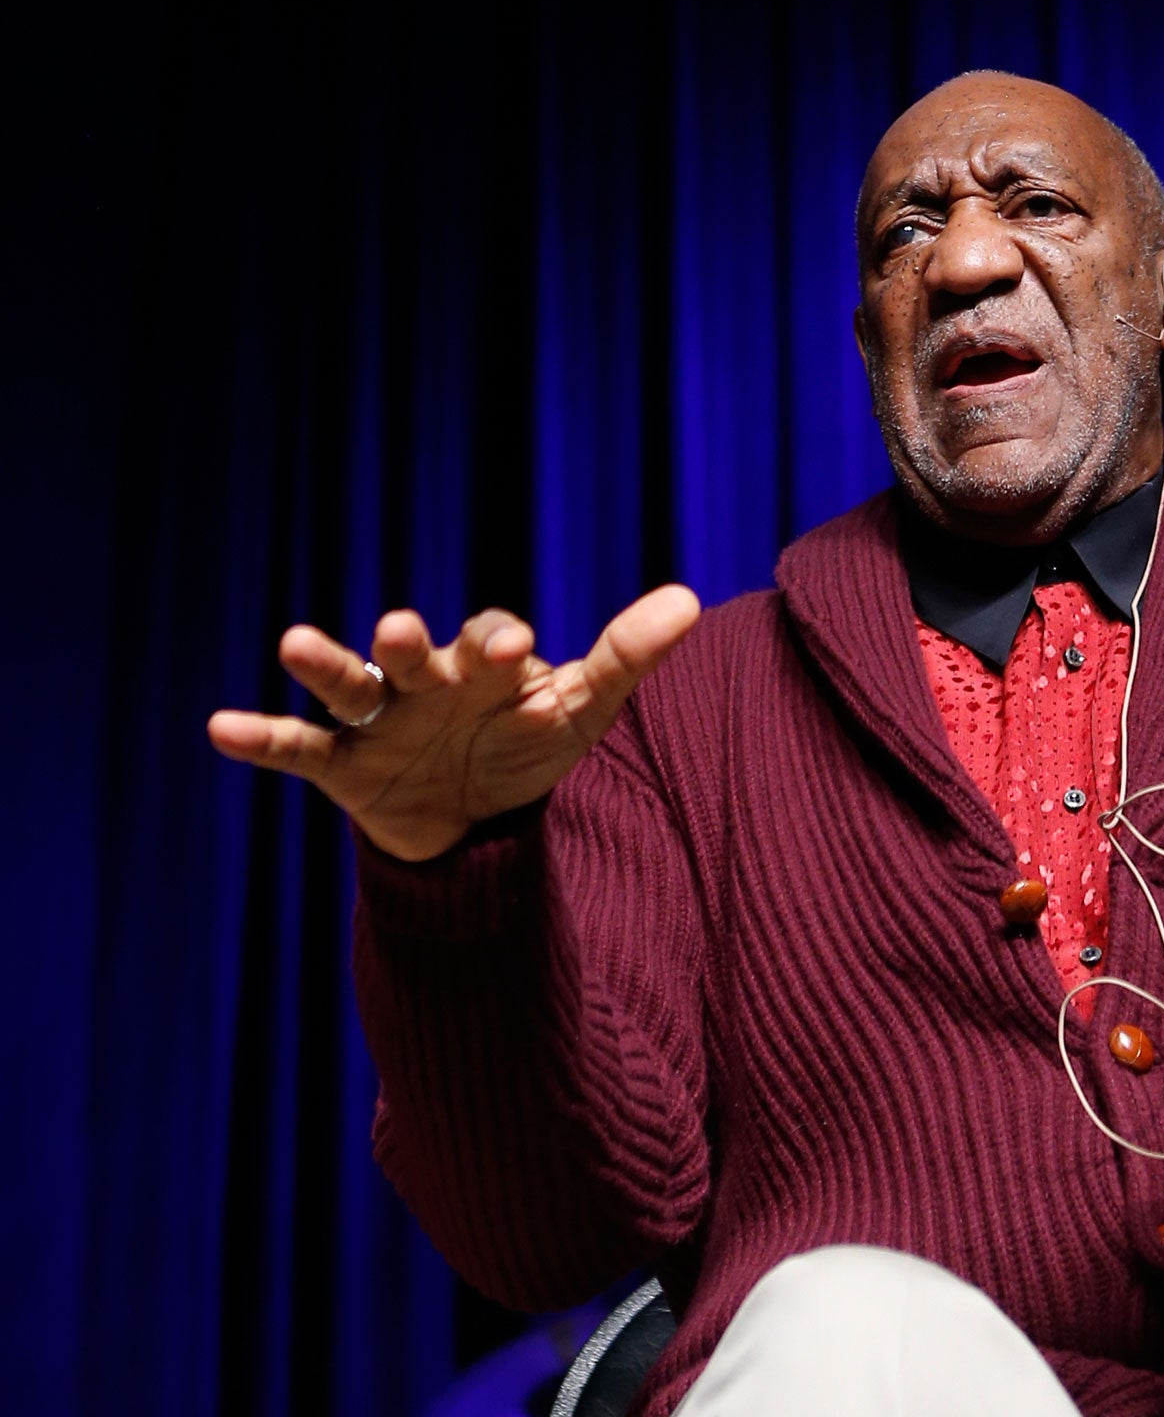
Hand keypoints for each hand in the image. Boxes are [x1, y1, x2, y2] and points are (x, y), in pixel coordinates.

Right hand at [207, 586, 700, 860]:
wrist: (477, 818)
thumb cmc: (527, 744)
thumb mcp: (582, 709)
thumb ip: (628, 656)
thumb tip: (691, 598)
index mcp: (482, 664)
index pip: (488, 639)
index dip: (498, 643)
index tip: (517, 647)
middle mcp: (423, 681)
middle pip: (410, 654)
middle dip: (404, 644)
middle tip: (400, 629)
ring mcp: (378, 722)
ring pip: (346, 687)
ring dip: (324, 664)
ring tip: (295, 642)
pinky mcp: (343, 768)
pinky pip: (298, 750)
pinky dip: (260, 738)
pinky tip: (219, 726)